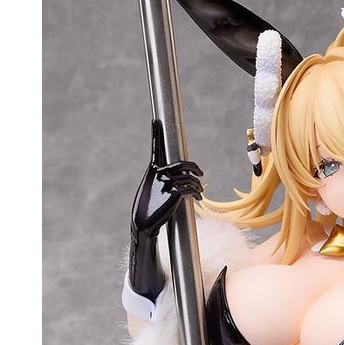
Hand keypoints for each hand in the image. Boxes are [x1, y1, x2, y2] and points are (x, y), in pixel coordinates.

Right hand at [131, 120, 203, 237]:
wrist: (143, 223)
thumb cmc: (147, 208)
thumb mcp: (151, 190)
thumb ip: (160, 181)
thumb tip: (173, 181)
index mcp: (152, 170)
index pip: (156, 149)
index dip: (156, 134)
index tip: (155, 121)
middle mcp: (159, 174)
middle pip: (183, 164)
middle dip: (194, 167)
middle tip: (200, 172)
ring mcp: (167, 183)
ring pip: (190, 178)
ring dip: (197, 185)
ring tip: (199, 191)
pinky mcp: (174, 193)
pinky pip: (191, 189)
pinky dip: (197, 193)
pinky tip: (198, 198)